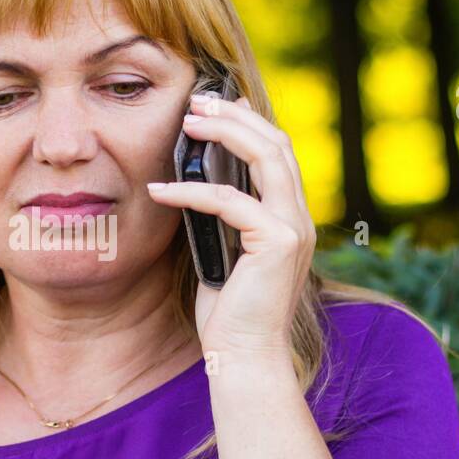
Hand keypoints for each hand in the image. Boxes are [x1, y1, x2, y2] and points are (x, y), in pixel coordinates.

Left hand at [147, 92, 316, 364]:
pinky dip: (191, 191)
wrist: (242, 357)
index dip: (247, 121)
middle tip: (196, 101)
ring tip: (186, 123)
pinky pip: (230, 201)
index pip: (277, 152)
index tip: (213, 104)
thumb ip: (220, 217)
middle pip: (276, 143)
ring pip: (267, 158)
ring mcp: (295, 228)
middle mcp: (299, 218)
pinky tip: (159, 189)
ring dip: (224, 134)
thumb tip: (193, 181)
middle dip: (235, 116)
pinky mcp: (279, 243)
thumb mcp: (221, 250)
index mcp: (289, 217)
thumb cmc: (228, 312)